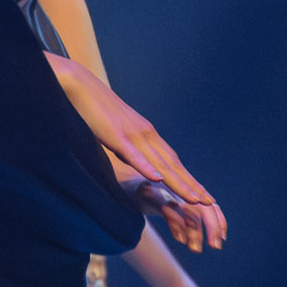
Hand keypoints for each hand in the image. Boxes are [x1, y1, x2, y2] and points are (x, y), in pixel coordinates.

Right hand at [45, 51, 222, 250]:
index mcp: (145, 133)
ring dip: (177, 182)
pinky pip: (132, 153)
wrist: (78, 84)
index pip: (172, 160)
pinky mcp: (114, 134)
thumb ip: (126, 147)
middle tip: (207, 202)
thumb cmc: (93, 109)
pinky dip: (146, 167)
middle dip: (191, 184)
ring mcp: (131, 133)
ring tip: (192, 199)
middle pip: (172, 164)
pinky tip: (157, 179)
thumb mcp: (115, 132)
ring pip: (159, 162)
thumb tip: (133, 161)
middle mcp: (145, 133)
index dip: (187, 178)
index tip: (201, 194)